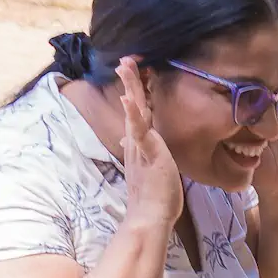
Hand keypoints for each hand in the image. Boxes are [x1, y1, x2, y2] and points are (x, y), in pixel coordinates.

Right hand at [115, 56, 184, 234]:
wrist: (149, 217)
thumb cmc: (152, 196)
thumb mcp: (147, 168)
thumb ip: (139, 151)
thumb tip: (127, 140)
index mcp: (140, 144)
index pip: (138, 113)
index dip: (135, 92)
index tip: (132, 73)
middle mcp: (138, 142)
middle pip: (133, 106)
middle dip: (130, 82)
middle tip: (124, 60)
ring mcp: (141, 147)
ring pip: (136, 113)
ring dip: (131, 88)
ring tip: (126, 67)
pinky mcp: (148, 155)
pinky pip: (140, 132)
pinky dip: (134, 115)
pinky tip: (129, 99)